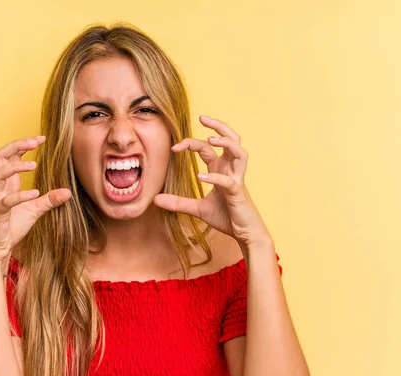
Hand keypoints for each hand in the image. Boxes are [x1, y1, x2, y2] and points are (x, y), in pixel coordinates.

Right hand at [0, 136, 71, 263]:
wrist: (1, 248)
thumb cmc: (13, 226)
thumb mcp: (36, 210)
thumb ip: (50, 199)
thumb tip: (68, 191)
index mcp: (8, 182)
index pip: (11, 154)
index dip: (24, 144)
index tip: (42, 139)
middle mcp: (0, 186)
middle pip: (0, 156)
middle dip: (17, 145)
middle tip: (35, 142)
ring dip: (15, 166)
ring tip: (33, 166)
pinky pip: (6, 201)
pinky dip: (20, 195)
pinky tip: (35, 193)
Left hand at [154, 116, 271, 246]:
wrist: (245, 234)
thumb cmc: (226, 217)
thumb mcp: (198, 209)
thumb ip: (178, 202)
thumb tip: (155, 200)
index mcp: (221, 169)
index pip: (207, 147)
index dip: (190, 143)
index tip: (174, 148)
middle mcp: (231, 169)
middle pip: (231, 138)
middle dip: (218, 125)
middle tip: (202, 117)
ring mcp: (236, 179)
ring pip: (239, 152)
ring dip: (227, 142)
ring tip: (211, 139)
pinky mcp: (238, 193)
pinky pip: (228, 180)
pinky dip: (215, 177)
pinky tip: (201, 176)